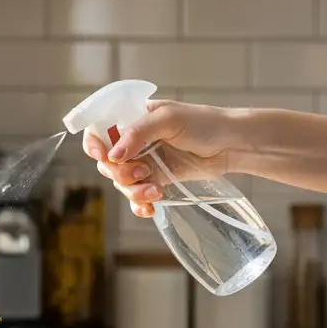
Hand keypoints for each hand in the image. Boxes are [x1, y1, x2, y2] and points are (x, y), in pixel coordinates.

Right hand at [82, 101, 241, 217]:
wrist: (232, 144)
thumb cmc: (204, 123)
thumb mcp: (169, 119)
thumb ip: (138, 133)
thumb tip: (112, 156)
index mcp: (132, 119)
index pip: (99, 130)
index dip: (94, 144)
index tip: (103, 156)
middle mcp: (134, 141)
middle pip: (108, 162)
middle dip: (121, 172)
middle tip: (142, 171)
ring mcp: (144, 161)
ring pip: (122, 182)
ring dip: (133, 190)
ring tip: (154, 190)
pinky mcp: (156, 179)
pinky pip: (137, 196)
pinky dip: (140, 204)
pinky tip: (150, 208)